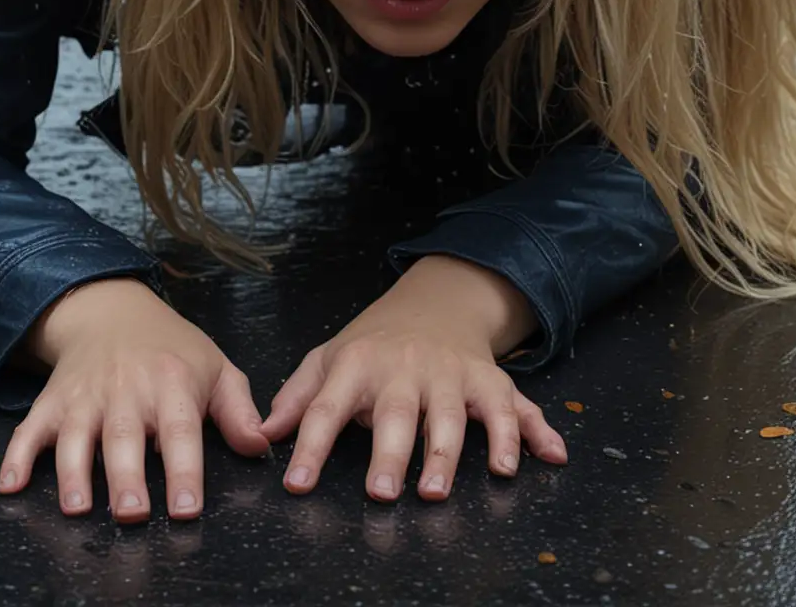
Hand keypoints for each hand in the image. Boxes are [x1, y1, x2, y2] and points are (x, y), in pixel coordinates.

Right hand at [0, 278, 268, 521]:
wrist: (113, 311)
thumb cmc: (171, 350)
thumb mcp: (216, 368)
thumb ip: (239, 410)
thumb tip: (260, 447)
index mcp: (171, 385)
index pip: (180, 432)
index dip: (184, 471)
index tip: (185, 508)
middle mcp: (125, 391)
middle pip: (123, 438)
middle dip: (125, 478)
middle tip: (131, 515)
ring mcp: (84, 397)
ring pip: (75, 437)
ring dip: (73, 473)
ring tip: (78, 508)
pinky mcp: (52, 403)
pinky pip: (29, 430)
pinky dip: (16, 457)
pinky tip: (10, 485)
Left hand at [257, 276, 567, 501]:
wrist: (434, 302)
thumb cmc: (373, 345)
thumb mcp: (327, 359)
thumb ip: (297, 398)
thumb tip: (262, 435)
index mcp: (358, 364)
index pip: (327, 407)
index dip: (311, 446)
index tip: (298, 483)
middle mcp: (405, 368)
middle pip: (396, 413)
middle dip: (390, 454)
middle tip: (380, 493)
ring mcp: (451, 373)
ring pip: (452, 414)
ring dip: (446, 453)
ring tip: (434, 490)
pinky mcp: (489, 380)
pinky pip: (512, 407)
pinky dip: (526, 433)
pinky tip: (533, 460)